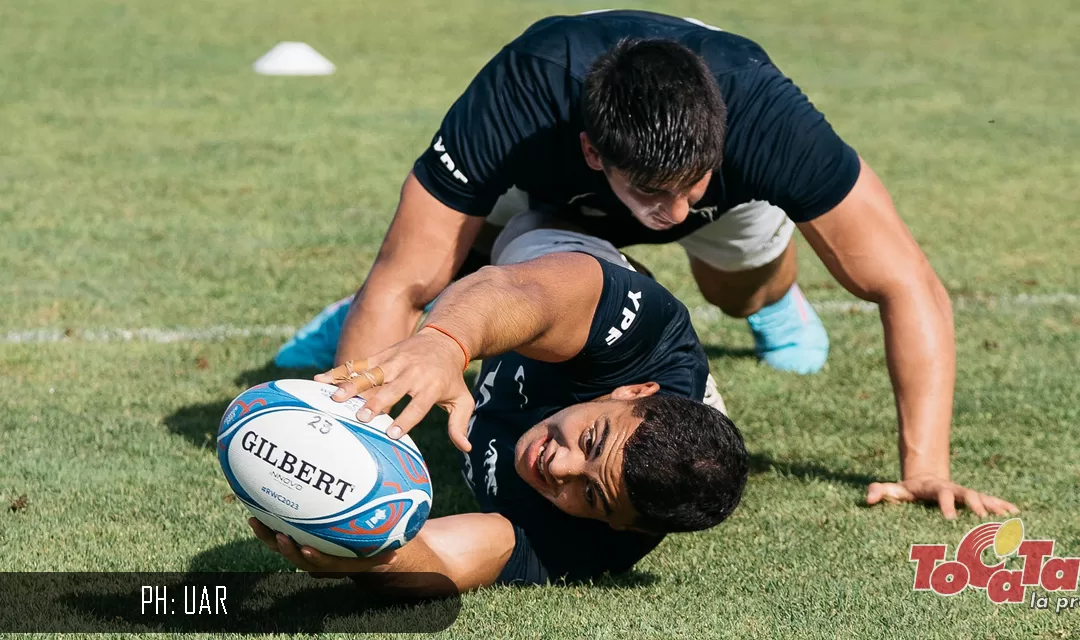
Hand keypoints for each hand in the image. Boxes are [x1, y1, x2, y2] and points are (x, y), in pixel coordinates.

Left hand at [248, 518, 393, 576]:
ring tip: (255, 521)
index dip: (316, 558)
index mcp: (341, 564)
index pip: (326, 565)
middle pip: (299, 558)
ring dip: (269, 537)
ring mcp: (308, 551)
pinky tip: (257, 510)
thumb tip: (396, 552)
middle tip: (279, 536)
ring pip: (285, 548)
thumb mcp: (384, 549)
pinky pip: (281, 535)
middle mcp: (321, 561)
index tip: (307, 549)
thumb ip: (386, 551)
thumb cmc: (376, 546)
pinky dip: (269, 525)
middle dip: (286, 549)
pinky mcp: (299, 540)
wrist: (364, 552)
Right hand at [314, 328, 474, 451]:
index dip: (406, 419)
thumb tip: (465, 448)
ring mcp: (394, 362)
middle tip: (360, 417)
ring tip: (334, 399)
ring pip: (371, 374)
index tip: (392, 434)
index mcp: (431, 386)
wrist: (445, 339)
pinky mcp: (382, 355)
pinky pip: (359, 364)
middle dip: (376, 403)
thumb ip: (460, 424)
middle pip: (391, 390)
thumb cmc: (451, 377)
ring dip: (352, 387)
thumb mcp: (462, 399)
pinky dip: (340, 371)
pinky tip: (320, 381)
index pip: (418, 405)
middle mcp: (411, 373)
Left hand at [866, 475, 1018, 519]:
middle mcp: (954, 489)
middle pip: (966, 494)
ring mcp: (965, 493)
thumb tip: (867, 500)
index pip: (941, 496)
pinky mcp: (973, 498)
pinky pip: (990, 501)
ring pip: (982, 497)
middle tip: (982, 518)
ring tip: (1009, 515)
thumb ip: (880, 491)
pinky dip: (1001, 505)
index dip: (945, 506)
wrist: (925, 477)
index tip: (950, 519)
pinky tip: (1016, 514)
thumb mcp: (894, 489)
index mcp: (935, 489)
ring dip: (994, 505)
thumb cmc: (908, 489)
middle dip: (975, 504)